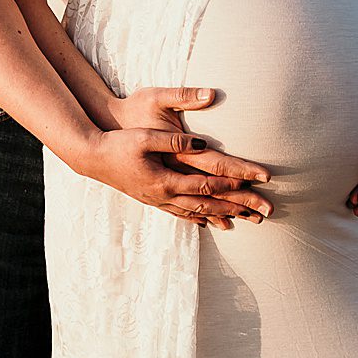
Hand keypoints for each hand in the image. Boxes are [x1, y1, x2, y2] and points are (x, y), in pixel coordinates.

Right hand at [86, 90, 272, 227]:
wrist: (91, 157)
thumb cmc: (117, 142)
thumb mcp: (144, 136)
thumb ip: (173, 138)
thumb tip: (203, 141)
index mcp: (165, 179)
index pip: (208, 183)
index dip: (235, 183)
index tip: (259, 182)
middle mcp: (165, 195)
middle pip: (210, 203)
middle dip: (240, 207)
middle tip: (266, 212)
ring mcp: (159, 200)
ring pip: (198, 212)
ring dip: (224, 215)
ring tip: (247, 220)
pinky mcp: (153, 199)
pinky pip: (182, 213)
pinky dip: (200, 218)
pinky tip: (210, 221)